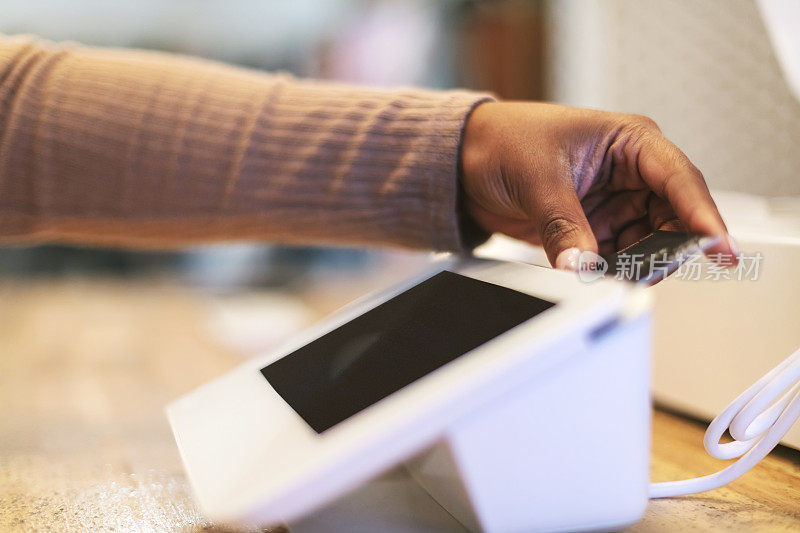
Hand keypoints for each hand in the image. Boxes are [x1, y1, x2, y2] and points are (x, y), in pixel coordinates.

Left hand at [460, 102, 736, 268]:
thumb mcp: (538, 179)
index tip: (718, 247)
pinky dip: (609, 270)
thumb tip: (583, 263)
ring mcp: (612, 204)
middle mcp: (629, 174)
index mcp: (629, 141)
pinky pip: (615, 257)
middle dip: (665, 247)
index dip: (703, 214)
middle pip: (671, 219)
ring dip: (635, 263)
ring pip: (646, 243)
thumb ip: (563, 225)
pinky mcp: (592, 229)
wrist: (463, 160)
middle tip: (648, 271)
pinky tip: (596, 275)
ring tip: (613, 275)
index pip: (679, 179)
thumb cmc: (502, 141)